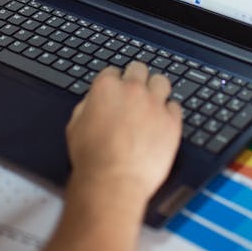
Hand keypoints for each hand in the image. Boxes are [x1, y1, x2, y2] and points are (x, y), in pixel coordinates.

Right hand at [66, 62, 181, 205]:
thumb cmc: (92, 158)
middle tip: (135, 93)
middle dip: (136, 78)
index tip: (116, 91)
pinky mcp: (171, 122)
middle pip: (139, 69)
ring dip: (156, 89)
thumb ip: (87, 106)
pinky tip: (162, 122)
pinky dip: (169, 112)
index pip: (113, 72)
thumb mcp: (75, 125)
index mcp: (106, 88)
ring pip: (162, 81)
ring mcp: (154, 104)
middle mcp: (132, 90)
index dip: (114, 83)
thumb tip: (95, 102)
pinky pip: (175, 106)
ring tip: (152, 103)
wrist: (113, 181)